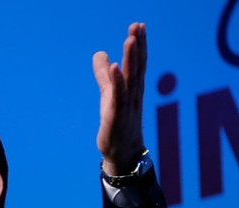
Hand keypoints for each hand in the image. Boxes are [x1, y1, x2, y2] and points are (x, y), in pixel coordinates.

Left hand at [92, 22, 147, 174]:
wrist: (121, 151)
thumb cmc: (117, 122)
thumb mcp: (108, 94)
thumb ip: (104, 75)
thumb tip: (100, 54)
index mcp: (132, 88)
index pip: (137, 62)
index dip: (139, 44)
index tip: (139, 25)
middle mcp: (133, 94)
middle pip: (136, 66)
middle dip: (138, 46)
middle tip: (138, 26)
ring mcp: (127, 105)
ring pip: (130, 78)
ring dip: (130, 59)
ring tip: (130, 40)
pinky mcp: (117, 116)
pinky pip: (119, 97)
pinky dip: (118, 81)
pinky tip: (115, 67)